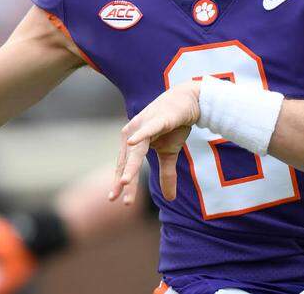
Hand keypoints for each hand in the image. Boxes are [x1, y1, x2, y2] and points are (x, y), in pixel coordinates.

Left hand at [109, 82, 201, 204]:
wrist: (187, 102)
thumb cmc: (173, 126)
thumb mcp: (170, 153)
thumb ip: (166, 175)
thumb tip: (169, 199)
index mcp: (132, 142)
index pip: (125, 166)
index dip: (121, 183)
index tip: (116, 200)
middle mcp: (133, 133)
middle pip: (129, 161)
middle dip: (125, 181)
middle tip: (122, 201)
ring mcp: (144, 125)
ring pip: (137, 149)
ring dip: (130, 165)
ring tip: (124, 181)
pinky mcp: (159, 119)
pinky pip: (148, 129)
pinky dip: (139, 136)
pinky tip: (131, 143)